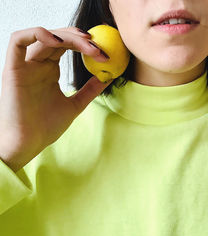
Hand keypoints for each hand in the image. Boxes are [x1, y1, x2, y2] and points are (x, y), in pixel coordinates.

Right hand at [0, 26, 111, 171]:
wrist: (28, 143)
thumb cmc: (47, 126)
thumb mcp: (76, 105)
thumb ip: (90, 89)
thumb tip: (108, 75)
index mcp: (48, 70)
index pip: (66, 46)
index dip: (85, 44)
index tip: (104, 52)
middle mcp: (36, 64)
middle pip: (57, 38)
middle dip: (80, 39)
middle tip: (99, 47)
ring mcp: (24, 65)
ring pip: (42, 36)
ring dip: (66, 35)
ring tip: (86, 42)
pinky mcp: (13, 69)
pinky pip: (18, 41)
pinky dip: (37, 34)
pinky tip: (58, 41)